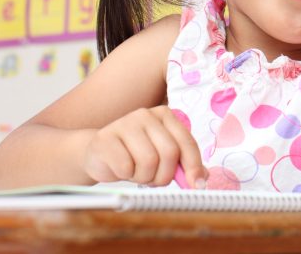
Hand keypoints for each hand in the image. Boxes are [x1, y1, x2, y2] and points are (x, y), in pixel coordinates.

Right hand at [83, 105, 205, 186]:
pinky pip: (125, 168)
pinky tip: (119, 168)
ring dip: (143, 177)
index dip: (194, 166)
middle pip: (169, 153)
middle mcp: (146, 114)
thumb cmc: (135, 155)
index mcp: (165, 115)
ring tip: (135, 171)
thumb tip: (202, 180)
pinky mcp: (105, 138)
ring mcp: (124, 123)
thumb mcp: (162, 157)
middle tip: (153, 179)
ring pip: (148, 162)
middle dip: (164, 175)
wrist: (99, 153)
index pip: (186, 142)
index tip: (197, 185)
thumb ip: (183, 165)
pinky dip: (125, 175)